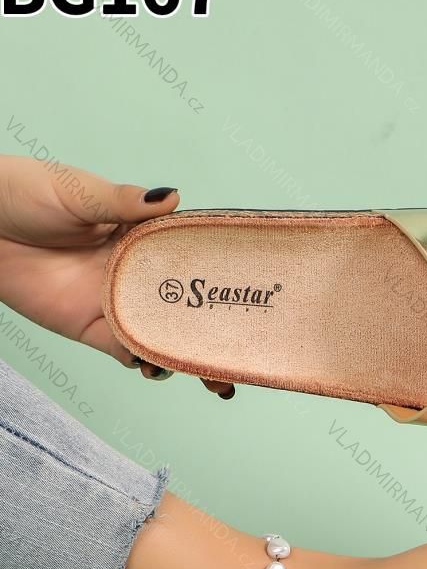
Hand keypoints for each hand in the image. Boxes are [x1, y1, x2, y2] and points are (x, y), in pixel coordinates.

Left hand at [0, 155, 234, 397]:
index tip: (259, 294)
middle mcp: (139, 275)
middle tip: (248, 357)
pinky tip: (162, 368)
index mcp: (146, 237)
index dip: (228, 277)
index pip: (197, 259)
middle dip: (220, 333)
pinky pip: (129, 352)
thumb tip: (172, 197)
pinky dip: (149, 363)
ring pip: (166, 337)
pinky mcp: (93, 329)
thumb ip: (123, 201)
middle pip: (191, 308)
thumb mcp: (79, 191)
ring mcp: (119, 304)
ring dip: (191, 357)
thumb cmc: (25, 194)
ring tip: (216, 377)